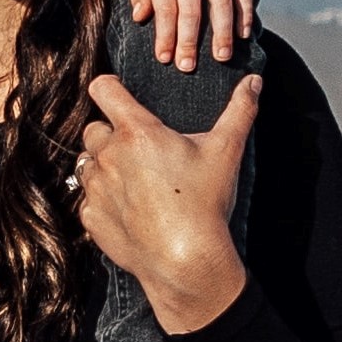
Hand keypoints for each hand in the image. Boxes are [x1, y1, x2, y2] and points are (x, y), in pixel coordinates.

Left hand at [76, 72, 256, 335]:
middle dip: (111, 134)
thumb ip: (240, 110)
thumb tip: (253, 82)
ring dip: (104, 166)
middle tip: (140, 150)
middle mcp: (108, 155)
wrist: (185, 259)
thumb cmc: (204, 203)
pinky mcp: (90, 216)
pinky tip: (129, 208)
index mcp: (137, 132)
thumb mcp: (226, 152)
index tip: (117, 92)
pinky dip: (103, 199)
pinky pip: (88, 198)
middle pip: (94, 129)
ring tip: (136, 180)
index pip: (103, 89)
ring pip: (87, 164)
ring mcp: (95, 187)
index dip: (108, 86)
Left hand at [119, 0, 256, 68]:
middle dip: (189, 40)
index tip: (165, 59)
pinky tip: (243, 33)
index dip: (165, 34)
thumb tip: (141, 17)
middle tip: (189, 66)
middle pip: (192, 6)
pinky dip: (245, 11)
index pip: (164, 5)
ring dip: (223, 30)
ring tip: (222, 56)